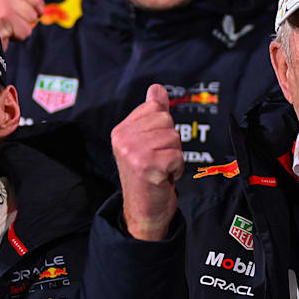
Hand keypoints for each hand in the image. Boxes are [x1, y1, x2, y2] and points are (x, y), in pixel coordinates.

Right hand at [0, 0, 44, 47]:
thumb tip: (42, 6)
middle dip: (26, 13)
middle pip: (36, 0)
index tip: (12, 6)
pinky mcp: (5, 16)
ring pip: (32, 16)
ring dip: (20, 25)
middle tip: (7, 17)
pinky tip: (4, 32)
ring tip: (3, 24)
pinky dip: (17, 36)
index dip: (28, 0)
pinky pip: (26, 30)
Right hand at [112, 84, 183, 241]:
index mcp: (120, 130)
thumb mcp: (146, 141)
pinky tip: (164, 177)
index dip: (163, 128)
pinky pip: (178, 156)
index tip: (153, 147)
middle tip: (158, 160)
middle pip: (166, 122)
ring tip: (160, 169)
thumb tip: (156, 89)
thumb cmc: (147, 175)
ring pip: (174, 138)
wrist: (143, 210)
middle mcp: (123, 139)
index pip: (155, 109)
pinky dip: (177, 169)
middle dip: (170, 142)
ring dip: (174, 156)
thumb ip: (151, 113)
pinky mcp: (147, 166)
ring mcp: (133, 152)